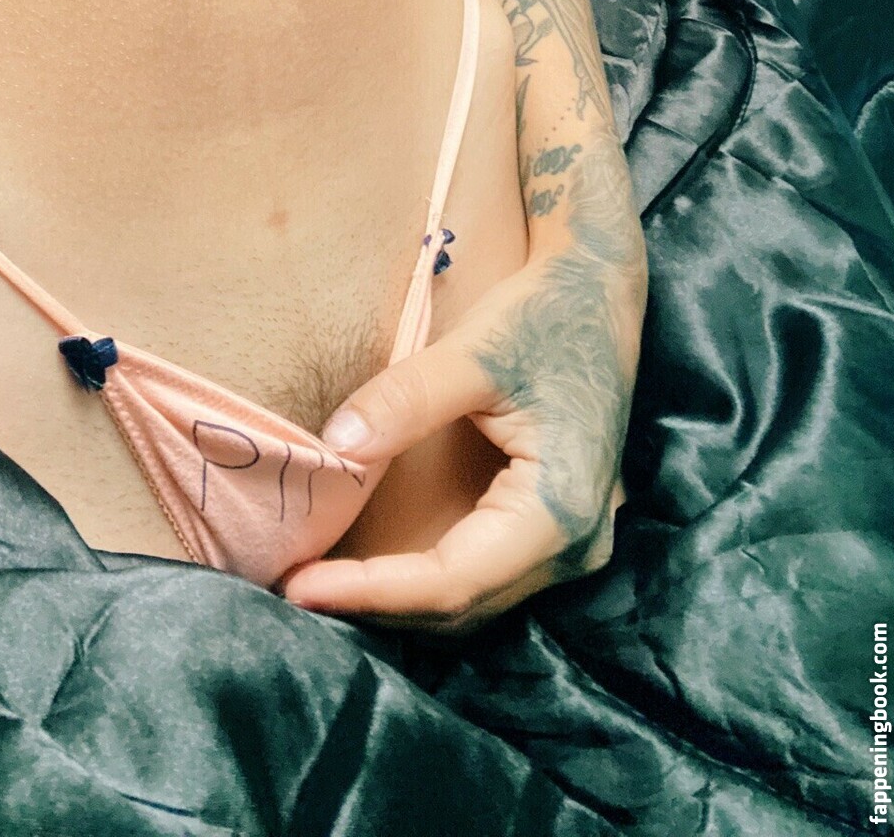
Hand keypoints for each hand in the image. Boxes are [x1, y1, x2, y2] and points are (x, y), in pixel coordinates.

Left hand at [281, 141, 646, 631]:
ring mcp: (572, 543)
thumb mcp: (476, 350)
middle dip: (376, 603)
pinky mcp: (556, 526)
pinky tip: (376, 564)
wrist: (599, 289)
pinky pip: (485, 574)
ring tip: (322, 581)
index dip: (372, 589)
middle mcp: (575, 545)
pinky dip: (427, 578)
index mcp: (560, 509)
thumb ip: (406, 400)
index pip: (452, 578)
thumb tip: (334, 447)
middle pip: (463, 604)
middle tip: (293, 586)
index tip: (299, 584)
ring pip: (474, 600)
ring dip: (399, 599)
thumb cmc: (546, 314)